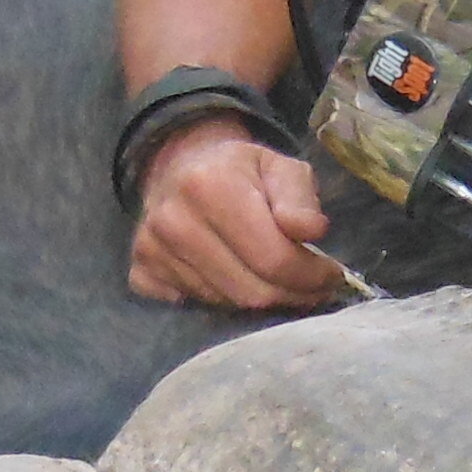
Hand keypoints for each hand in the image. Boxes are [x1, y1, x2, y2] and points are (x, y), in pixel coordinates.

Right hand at [129, 120, 344, 310]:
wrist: (181, 165)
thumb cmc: (242, 170)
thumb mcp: (281, 168)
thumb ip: (300, 199)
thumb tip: (312, 232)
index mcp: (210, 187)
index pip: (273, 258)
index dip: (311, 276)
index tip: (331, 274)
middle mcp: (173, 221)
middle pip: (250, 291)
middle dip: (292, 294)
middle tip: (313, 286)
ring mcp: (152, 250)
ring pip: (225, 303)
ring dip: (260, 299)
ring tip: (276, 279)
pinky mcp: (141, 271)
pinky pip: (194, 306)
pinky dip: (222, 300)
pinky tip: (234, 278)